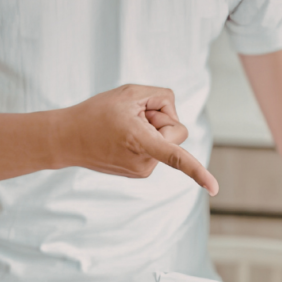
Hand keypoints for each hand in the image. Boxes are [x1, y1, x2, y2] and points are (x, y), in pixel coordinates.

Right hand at [57, 84, 218, 194]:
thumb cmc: (97, 113)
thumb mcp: (130, 92)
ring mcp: (143, 170)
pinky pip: (156, 148)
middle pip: (176, 132)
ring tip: (123, 128)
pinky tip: (123, 137)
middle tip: (133, 115)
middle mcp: (145, 162)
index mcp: (142, 143)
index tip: (214, 189)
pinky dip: (145, 139)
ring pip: (165, 141)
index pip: (176, 157)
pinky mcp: (140, 172)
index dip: (197, 171)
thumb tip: (176, 116)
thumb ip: (162, 97)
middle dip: (161, 119)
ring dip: (150, 129)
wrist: (67, 138)